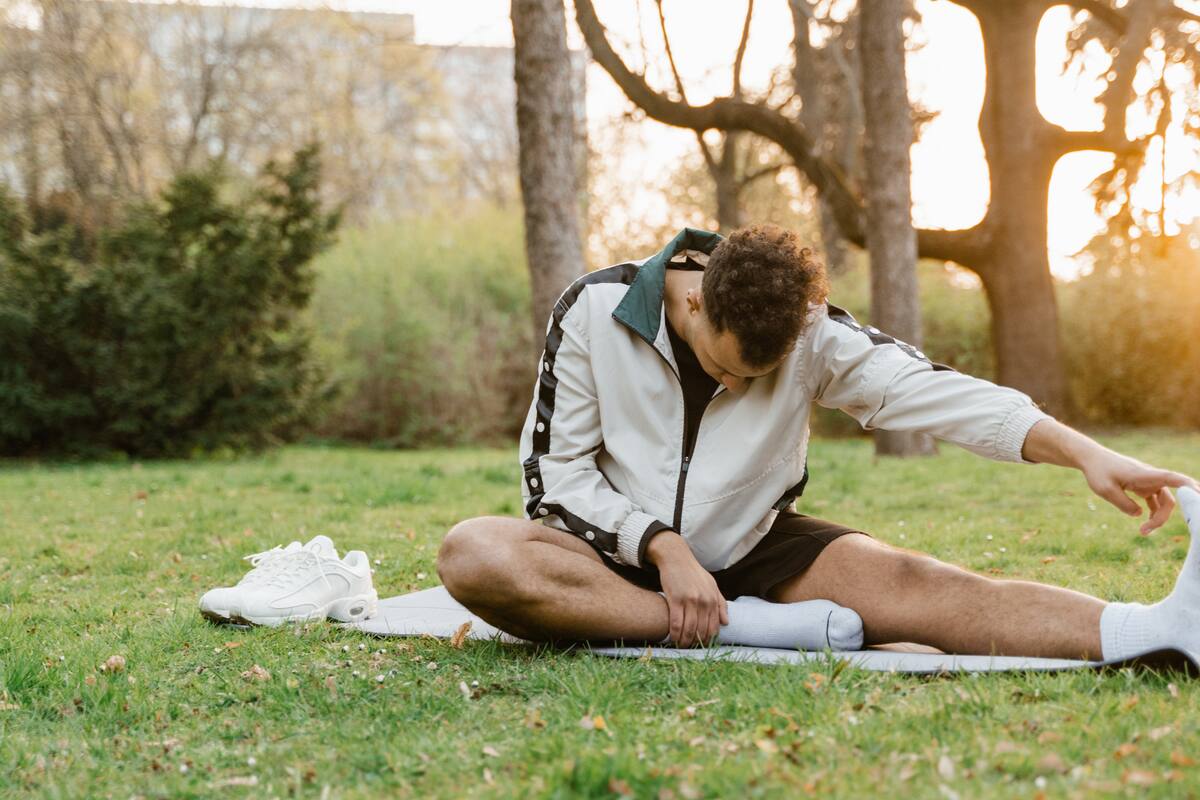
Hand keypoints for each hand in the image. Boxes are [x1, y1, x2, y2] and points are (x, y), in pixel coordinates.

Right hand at [645, 530, 727, 646]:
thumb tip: (726, 623)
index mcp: (714, 599)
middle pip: (701, 631)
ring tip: (681, 646)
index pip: (714, 627)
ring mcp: (690, 601)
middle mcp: (704, 601)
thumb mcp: (712, 585)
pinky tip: (672, 638)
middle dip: (695, 643)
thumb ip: (720, 604)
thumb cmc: (694, 572)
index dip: (707, 640)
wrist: (677, 558)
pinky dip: (674, 634)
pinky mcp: (675, 599)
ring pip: (689, 629)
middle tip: (689, 648)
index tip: (701, 645)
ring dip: (684, 641)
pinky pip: (676, 623)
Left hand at [1079, 449, 1199, 534]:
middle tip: (1145, 531)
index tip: (1198, 495)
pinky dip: (1153, 513)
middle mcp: (1151, 478)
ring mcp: (1149, 482)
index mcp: (1144, 474)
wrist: (1092, 459)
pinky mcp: (1143, 486)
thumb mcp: (1105, 490)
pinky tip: (1145, 524)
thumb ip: (1124, 504)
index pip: (1172, 478)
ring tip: (1142, 532)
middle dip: (1162, 517)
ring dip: (1157, 518)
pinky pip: (1156, 502)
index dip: (1188, 487)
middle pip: (1169, 500)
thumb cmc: (1098, 472)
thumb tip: (1140, 515)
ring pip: (1164, 503)